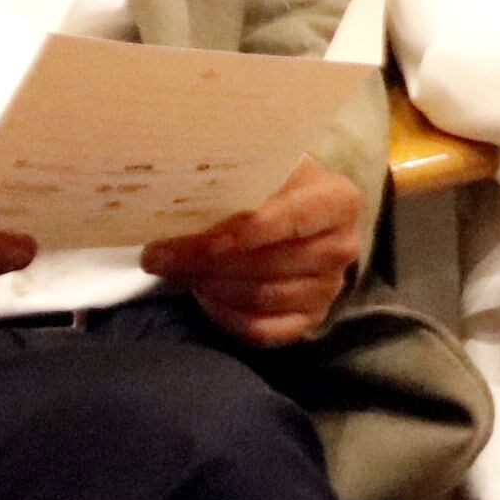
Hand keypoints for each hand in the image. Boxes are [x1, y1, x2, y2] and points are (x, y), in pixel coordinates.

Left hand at [142, 156, 363, 345]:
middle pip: (270, 263)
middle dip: (207, 262)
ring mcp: (329, 287)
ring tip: (177, 270)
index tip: (200, 240)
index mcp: (338, 201)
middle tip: (157, 256)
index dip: (246, 231)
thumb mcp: (263, 169)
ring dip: (210, 286)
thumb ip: (233, 178)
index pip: (293, 219)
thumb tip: (177, 188)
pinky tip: (204, 296)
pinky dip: (226, 316)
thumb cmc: (273, 187)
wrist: (298, 214)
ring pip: (261, 297)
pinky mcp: (311, 319)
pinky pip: (262, 330)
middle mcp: (342, 246)